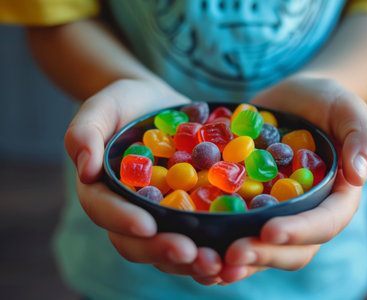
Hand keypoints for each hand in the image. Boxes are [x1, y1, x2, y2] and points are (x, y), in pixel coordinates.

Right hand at [65, 79, 221, 283]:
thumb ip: (85, 131)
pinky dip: (212, 248)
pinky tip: (234, 257)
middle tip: (191, 254)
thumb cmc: (126, 103)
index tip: (146, 225)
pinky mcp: (188, 212)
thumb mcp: (103, 106)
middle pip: (137, 242)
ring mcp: (160, 215)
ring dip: (191, 262)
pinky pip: (196, 236)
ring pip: (168, 247)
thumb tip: (85, 168)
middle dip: (162, 251)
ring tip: (217, 264)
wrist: (160, 104)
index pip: (104, 211)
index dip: (122, 220)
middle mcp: (129, 210)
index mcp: (102, 190)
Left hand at [219, 76, 366, 282]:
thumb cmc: (326, 102)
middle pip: (290, 250)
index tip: (270, 232)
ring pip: (261, 250)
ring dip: (236, 262)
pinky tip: (192, 247)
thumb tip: (358, 174)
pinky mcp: (250, 205)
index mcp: (335, 198)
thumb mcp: (349, 109)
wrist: (293, 99)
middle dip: (262, 256)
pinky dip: (216, 244)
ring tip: (207, 265)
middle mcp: (306, 214)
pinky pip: (235, 230)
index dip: (299, 233)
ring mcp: (276, 213)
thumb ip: (363, 138)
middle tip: (230, 256)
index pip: (324, 224)